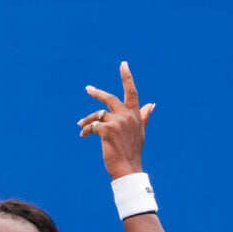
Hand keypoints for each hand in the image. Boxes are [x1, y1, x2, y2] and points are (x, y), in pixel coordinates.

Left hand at [77, 61, 154, 179]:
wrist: (127, 168)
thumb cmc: (132, 151)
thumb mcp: (140, 132)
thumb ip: (144, 116)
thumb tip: (152, 104)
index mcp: (135, 115)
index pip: (132, 92)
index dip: (127, 77)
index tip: (123, 64)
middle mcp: (127, 116)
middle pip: (109, 98)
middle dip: (97, 93)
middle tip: (88, 89)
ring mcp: (117, 122)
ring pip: (97, 115)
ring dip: (87, 120)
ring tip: (80, 125)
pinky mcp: (107, 130)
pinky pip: (92, 126)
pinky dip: (86, 130)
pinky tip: (83, 135)